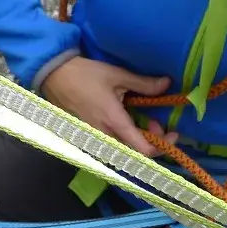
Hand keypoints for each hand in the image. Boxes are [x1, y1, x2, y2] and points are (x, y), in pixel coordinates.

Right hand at [40, 56, 177, 156]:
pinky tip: (124, 123)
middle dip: (151, 141)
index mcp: (114, 122)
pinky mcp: (87, 135)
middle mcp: (104, 135)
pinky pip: (110, 145)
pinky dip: (123, 138)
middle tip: (154, 121)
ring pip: (122, 150)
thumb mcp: (117, 75)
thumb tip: (167, 84)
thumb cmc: (86, 74)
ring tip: (140, 121)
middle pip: (134, 153)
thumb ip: (143, 84)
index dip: (163, 146)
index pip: (143, 150)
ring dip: (137, 140)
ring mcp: (94, 138)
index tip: (172, 133)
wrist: (54, 75)